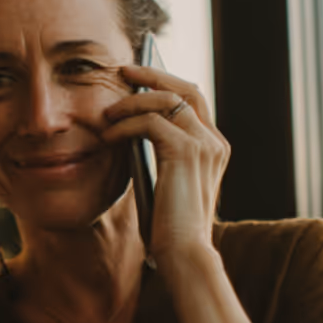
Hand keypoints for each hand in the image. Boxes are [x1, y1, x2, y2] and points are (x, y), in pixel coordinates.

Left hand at [101, 65, 228, 264]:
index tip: (140, 76)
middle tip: (123, 71)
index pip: (194, 100)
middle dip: (153, 75)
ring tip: (106, 114)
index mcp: (214, 147)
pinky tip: (108, 136)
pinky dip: (125, 125)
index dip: (167, 83)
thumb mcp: (166, 181)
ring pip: (166, 101)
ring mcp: (205, 145)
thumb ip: (160, 154)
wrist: (184, 251)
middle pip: (186, 89)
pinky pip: (150, 123)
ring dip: (131, 102)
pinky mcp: (186, 153)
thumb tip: (131, 129)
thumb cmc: (170, 224)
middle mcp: (215, 142)